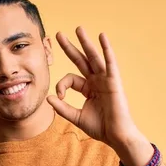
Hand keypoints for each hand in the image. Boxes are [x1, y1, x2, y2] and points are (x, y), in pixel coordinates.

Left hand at [47, 26, 140, 150]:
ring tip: (78, 29)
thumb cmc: (100, 128)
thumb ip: (62, 108)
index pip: (70, 79)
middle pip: (81, 60)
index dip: (61, 85)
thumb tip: (48, 98)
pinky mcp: (114, 82)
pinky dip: (107, 50)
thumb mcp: (76, 117)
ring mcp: (105, 80)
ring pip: (94, 57)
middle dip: (70, 47)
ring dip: (86, 43)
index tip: (59, 97)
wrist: (116, 136)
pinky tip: (102, 37)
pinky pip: (110, 63)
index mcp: (88, 88)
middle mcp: (96, 81)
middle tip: (59, 34)